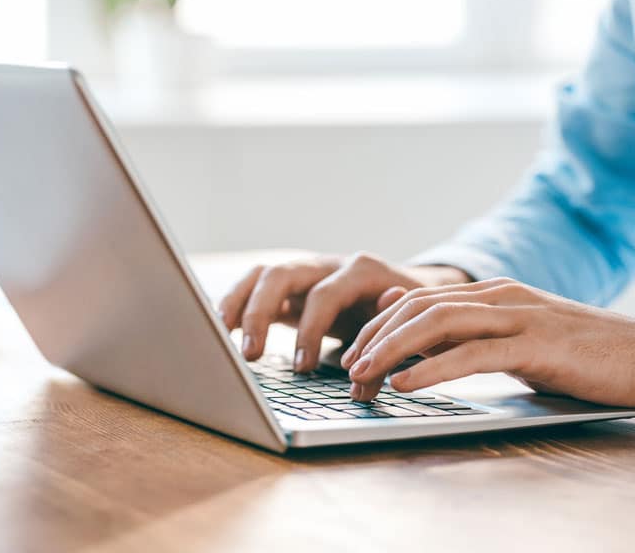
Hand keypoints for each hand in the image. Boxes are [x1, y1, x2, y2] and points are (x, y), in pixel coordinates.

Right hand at [217, 252, 470, 371]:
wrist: (414, 292)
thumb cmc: (410, 313)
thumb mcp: (411, 321)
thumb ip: (394, 330)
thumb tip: (383, 335)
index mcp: (360, 271)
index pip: (324, 295)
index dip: (310, 331)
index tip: (302, 368)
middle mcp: (328, 265)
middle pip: (281, 275)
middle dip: (260, 313)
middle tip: (251, 355)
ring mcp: (307, 273)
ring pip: (262, 275)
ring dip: (238, 303)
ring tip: (220, 335)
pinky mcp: (292, 288)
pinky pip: (256, 287)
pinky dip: (236, 303)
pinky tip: (220, 327)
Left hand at [341, 277, 634, 412]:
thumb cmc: (586, 355)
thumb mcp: (518, 340)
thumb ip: (472, 333)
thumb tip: (416, 331)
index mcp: (494, 294)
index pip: (418, 301)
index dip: (378, 326)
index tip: (352, 354)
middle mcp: (500, 296)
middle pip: (418, 308)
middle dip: (374, 337)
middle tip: (346, 369)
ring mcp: (519, 316)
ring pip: (437, 324)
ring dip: (392, 351)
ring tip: (362, 375)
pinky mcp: (537, 344)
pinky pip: (472, 354)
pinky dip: (431, 369)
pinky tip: (405, 384)